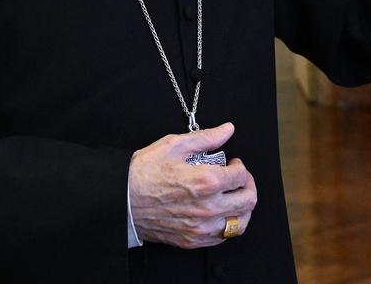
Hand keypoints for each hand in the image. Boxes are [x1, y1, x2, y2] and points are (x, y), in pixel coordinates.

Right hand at [128, 122, 256, 248]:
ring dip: (242, 208)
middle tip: (238, 178)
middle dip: (248, 185)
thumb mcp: (175, 145)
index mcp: (205, 182)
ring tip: (233, 196)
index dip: (241, 166)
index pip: (241, 176)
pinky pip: (223, 237)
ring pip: (240, 224)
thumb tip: (227, 129)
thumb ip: (206, 137)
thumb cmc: (145, 171)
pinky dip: (228, 224)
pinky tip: (220, 213)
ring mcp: (201, 228)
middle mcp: (208, 208)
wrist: (122, 200)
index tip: (233, 163)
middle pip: (248, 201)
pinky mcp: (192, 240)